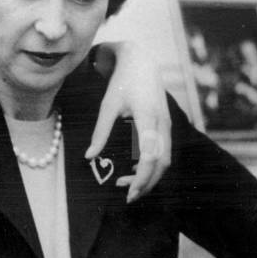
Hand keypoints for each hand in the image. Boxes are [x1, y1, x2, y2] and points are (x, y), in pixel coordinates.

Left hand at [86, 40, 170, 202]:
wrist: (141, 61)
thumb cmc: (122, 81)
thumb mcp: (107, 105)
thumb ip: (100, 132)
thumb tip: (89, 157)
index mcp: (149, 118)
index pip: (150, 157)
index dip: (142, 178)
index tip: (128, 192)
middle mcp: (163, 123)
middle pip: (162, 164)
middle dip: (147, 183)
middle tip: (126, 196)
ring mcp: (168, 125)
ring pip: (166, 160)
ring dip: (150, 176)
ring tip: (127, 184)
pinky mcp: (167, 126)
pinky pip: (164, 151)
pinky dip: (152, 165)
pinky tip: (135, 169)